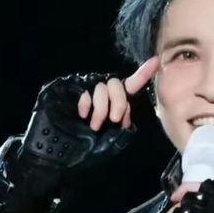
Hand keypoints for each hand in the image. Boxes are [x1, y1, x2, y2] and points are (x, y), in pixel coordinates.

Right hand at [19, 56, 158, 171]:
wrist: (57, 151)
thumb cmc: (86, 145)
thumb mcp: (112, 135)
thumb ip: (122, 121)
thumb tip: (127, 112)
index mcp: (115, 100)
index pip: (131, 85)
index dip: (143, 73)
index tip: (156, 61)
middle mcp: (102, 92)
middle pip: (118, 84)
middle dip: (119, 103)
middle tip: (115, 120)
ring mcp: (86, 88)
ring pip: (103, 87)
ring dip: (102, 109)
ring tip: (95, 125)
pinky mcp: (70, 89)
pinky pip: (85, 91)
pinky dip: (86, 105)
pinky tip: (82, 115)